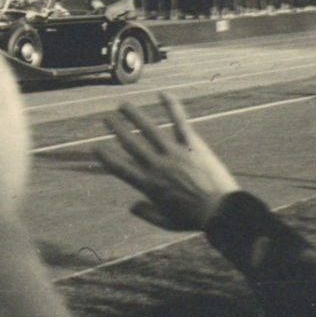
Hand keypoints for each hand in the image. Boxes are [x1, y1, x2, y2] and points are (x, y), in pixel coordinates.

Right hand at [96, 94, 239, 231]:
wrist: (220, 211)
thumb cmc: (194, 219)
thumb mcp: (166, 223)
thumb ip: (147, 214)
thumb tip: (132, 206)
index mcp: (149, 185)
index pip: (119, 168)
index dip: (105, 157)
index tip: (95, 147)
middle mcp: (157, 166)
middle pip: (131, 144)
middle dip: (117, 129)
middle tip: (107, 119)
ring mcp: (174, 153)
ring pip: (149, 129)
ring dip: (134, 115)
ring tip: (123, 105)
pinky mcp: (192, 145)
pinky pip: (180, 122)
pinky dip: (171, 107)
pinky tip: (163, 94)